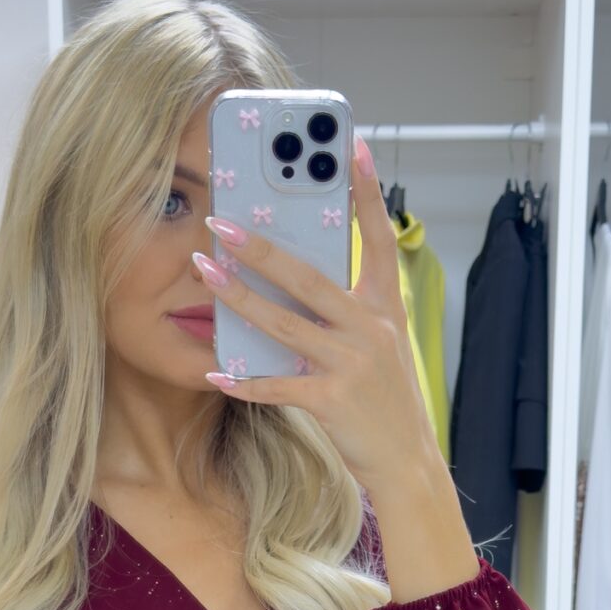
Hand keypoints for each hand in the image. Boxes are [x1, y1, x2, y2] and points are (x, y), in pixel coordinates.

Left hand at [197, 131, 446, 507]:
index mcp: (385, 307)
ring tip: (203, 272)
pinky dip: (244, 382)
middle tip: (221, 223)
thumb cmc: (385, 400)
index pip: (377, 237)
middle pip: (308, 277)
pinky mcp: (333, 401)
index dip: (367, 192)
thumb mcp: (381, 345)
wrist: (408, 462)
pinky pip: (278, 386)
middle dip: (261, 248)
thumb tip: (297, 276)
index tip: (352, 147)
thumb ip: (348, 310)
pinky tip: (214, 374)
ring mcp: (352, 364)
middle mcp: (371, 328)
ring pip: (284, 324)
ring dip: (238, 298)